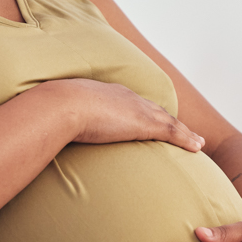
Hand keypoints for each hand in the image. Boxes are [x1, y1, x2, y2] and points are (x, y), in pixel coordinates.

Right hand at [42, 79, 204, 152]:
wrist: (60, 105)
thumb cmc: (52, 111)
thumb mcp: (57, 117)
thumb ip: (57, 127)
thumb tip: (43, 135)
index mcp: (105, 93)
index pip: (130, 103)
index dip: (143, 112)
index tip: (151, 118)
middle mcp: (124, 97)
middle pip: (153, 110)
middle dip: (167, 119)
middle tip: (182, 130)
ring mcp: (135, 109)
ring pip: (167, 121)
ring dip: (183, 132)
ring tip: (196, 142)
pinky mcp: (144, 123)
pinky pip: (172, 132)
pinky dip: (186, 139)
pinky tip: (197, 147)